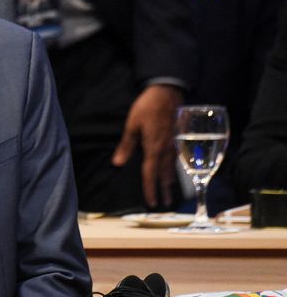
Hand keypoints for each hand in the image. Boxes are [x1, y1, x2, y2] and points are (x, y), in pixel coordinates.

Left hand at [112, 84, 183, 207]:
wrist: (167, 92)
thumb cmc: (147, 107)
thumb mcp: (132, 125)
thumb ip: (126, 145)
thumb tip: (118, 163)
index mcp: (153, 148)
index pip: (150, 174)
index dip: (150, 189)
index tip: (151, 203)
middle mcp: (166, 149)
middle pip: (164, 174)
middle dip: (163, 190)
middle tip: (164, 204)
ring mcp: (174, 144)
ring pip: (172, 168)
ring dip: (171, 182)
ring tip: (170, 193)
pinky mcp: (178, 138)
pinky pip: (176, 159)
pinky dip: (175, 169)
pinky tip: (174, 171)